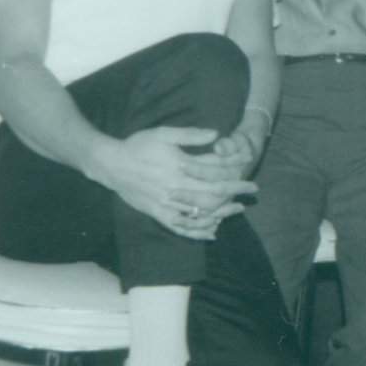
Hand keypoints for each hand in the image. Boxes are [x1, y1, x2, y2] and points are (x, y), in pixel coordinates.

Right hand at [92, 126, 257, 240]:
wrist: (111, 164)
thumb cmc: (138, 146)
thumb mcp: (164, 133)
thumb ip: (191, 134)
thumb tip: (217, 134)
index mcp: (180, 166)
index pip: (214, 167)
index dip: (234, 165)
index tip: (249, 162)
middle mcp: (177, 187)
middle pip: (213, 192)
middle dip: (236, 190)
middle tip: (253, 189)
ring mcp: (168, 203)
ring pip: (200, 213)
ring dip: (222, 212)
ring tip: (238, 209)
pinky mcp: (158, 213)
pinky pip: (181, 227)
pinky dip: (198, 231)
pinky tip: (212, 232)